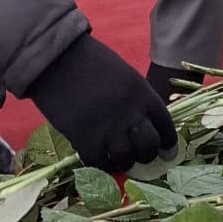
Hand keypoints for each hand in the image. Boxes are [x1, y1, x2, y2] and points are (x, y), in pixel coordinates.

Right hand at [27, 34, 177, 171]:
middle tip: (136, 156)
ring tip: (114, 158)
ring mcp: (108, 127)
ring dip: (122, 162)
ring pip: (126, 159)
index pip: (165, 125)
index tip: (166, 153)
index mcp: (142, 92)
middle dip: (145, 155)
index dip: (167, 143)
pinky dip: (100, 163)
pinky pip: (99, 162)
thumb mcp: (123, 75)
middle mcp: (130, 112)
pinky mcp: (85, 138)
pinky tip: (96, 156)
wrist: (55, 57)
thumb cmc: (88, 61)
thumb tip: (140, 127)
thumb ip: (135, 100)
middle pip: (149, 147)